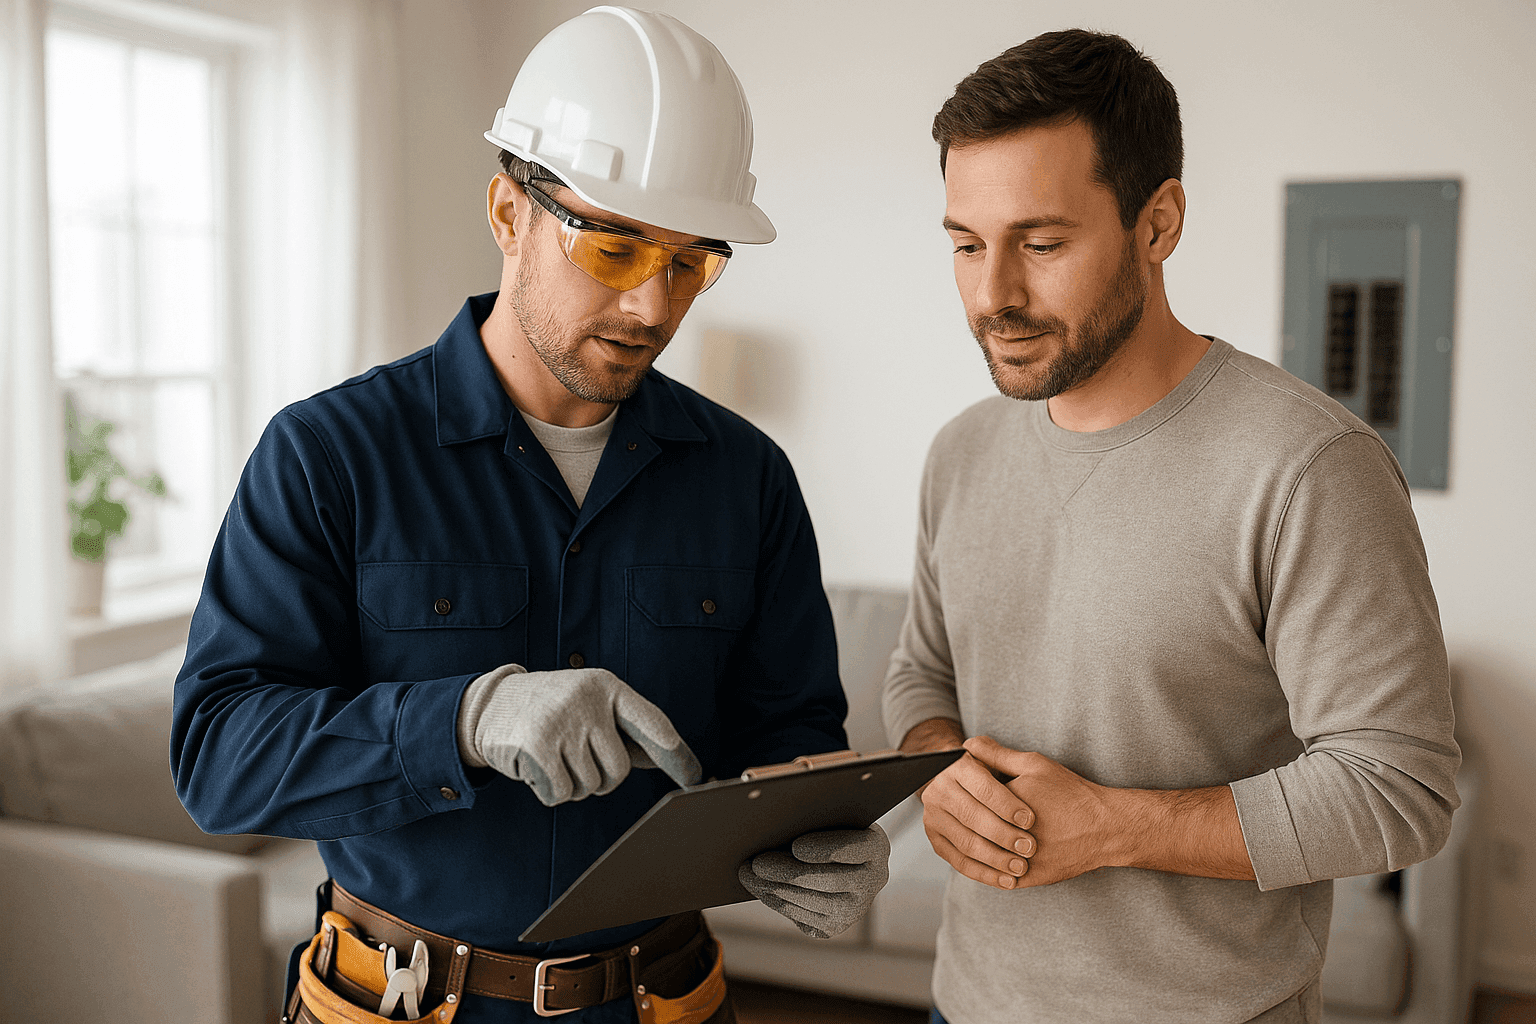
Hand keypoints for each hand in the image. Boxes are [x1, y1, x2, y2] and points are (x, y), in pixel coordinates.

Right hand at [456, 665, 701, 805]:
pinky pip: (560, 794)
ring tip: (553, 757)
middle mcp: (588, 700)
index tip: (695, 778)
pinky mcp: (536, 746)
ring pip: (588, 787)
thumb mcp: (591, 707)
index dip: (677, 755)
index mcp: (608, 686)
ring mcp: (561, 721)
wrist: (490, 704)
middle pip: (618, 771)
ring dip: (572, 785)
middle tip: (575, 760)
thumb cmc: (553, 710)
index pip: (653, 724)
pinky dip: (550, 792)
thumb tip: (670, 761)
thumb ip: (627, 733)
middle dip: (599, 779)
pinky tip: (536, 767)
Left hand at [737, 825, 889, 938]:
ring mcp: (856, 908)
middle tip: (758, 863)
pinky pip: (803, 918)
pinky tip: (760, 888)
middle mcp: (874, 880)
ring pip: (813, 903)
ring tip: (749, 874)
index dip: (825, 849)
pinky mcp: (835, 926)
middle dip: (790, 872)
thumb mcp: (826, 812)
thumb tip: (783, 808)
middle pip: (830, 880)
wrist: (832, 856)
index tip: (796, 846)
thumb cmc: (824, 823)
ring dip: (776, 889)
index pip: (854, 849)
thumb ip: (813, 810)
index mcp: (876, 845)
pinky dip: (778, 902)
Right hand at [918, 737, 1039, 890]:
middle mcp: (939, 791)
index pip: (983, 788)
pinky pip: (960, 862)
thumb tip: (977, 744)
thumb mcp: (1009, 763)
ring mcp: (935, 818)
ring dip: (996, 858)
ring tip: (1021, 866)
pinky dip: (985, 874)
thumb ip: (998, 754)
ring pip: (966, 842)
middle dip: (1003, 835)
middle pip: (973, 817)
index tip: (1030, 820)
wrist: (984, 794)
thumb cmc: (1004, 777)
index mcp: (955, 767)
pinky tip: (1006, 880)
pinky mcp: (938, 841)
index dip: (1007, 805)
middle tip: (1030, 847)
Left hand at [961, 736, 1114, 888]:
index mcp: (1005, 803)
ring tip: (981, 832)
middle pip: (972, 827)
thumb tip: (966, 745)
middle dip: (971, 819)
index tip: (974, 791)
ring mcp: (1017, 860)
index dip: (970, 793)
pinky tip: (996, 852)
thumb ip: (997, 755)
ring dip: (977, 844)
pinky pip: (997, 875)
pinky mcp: (1027, 879)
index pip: (969, 798)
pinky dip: (993, 866)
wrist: (1104, 828)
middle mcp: (1008, 834)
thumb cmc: (1070, 792)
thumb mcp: (1034, 765)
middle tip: (977, 813)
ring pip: (981, 855)